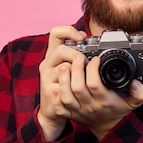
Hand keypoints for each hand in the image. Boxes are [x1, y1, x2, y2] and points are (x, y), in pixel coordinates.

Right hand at [37, 26, 86, 140]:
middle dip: (77, 55)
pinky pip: (62, 87)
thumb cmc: (66, 86)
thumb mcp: (70, 67)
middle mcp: (48, 63)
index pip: (56, 33)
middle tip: (86, 62)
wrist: (53, 110)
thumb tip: (96, 47)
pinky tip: (79, 92)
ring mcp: (46, 77)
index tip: (83, 37)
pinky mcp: (49, 91)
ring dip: (77, 72)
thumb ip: (80, 56)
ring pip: (63, 68)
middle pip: (61, 50)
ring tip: (85, 77)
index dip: (69, 31)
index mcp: (54, 54)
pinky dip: (73, 88)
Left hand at [56, 53, 142, 139]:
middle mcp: (91, 106)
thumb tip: (136, 83)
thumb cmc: (119, 109)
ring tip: (65, 66)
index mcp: (106, 100)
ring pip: (66, 96)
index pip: (95, 84)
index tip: (95, 59)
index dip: (93, 69)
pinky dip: (55, 96)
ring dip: (63, 80)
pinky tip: (55, 84)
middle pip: (78, 88)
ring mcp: (79, 111)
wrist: (108, 128)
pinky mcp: (70, 114)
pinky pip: (59, 107)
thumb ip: (140, 92)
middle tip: (78, 57)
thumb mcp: (134, 101)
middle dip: (76, 69)